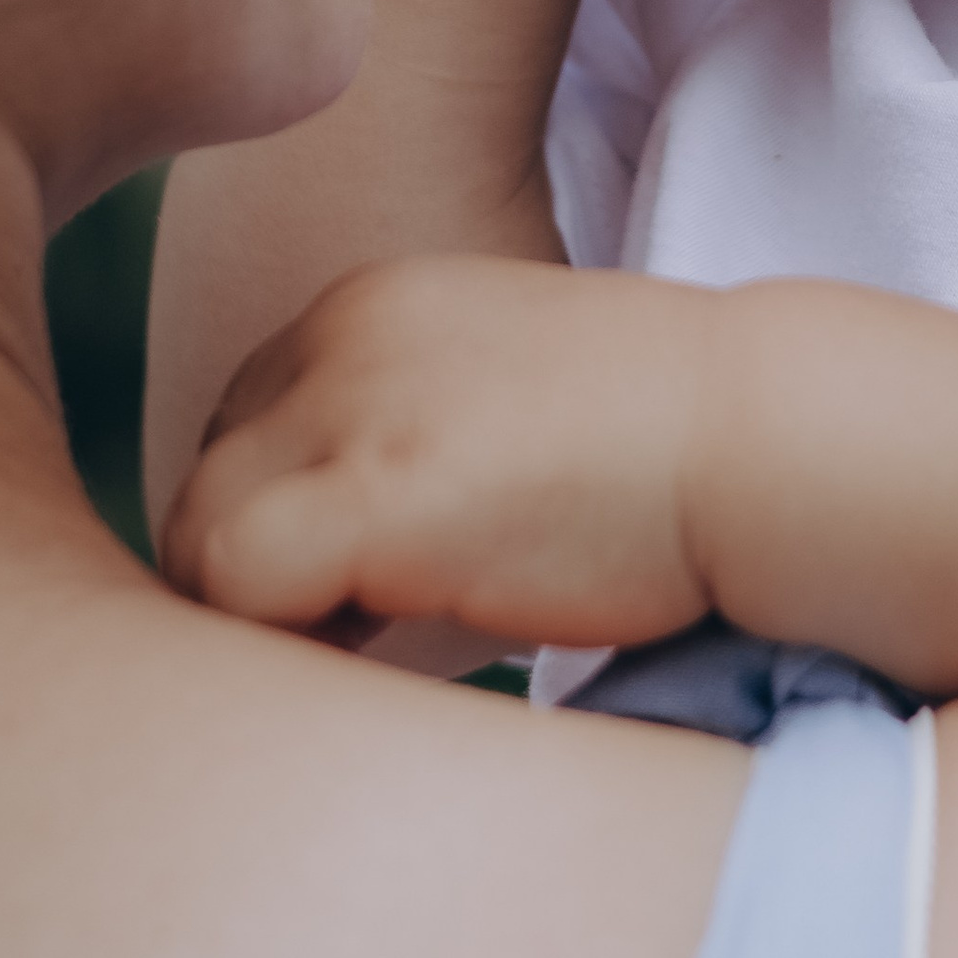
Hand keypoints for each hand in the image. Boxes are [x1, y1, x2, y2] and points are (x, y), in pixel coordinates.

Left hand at [161, 255, 719, 651]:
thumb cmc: (664, 446)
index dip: (285, 521)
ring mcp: (352, 405)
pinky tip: (375, 653)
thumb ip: (407, 436)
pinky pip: (232, 584)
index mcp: (371, 304)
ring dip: (257, 614)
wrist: (761, 433)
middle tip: (365, 626)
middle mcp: (340, 333)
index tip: (365, 584)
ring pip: (196, 537)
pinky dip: (275, 641)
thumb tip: (328, 562)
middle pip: (206, 480)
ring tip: (370, 643)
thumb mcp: (503, 397)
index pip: (243, 429)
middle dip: (261, 569)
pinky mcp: (376, 491)